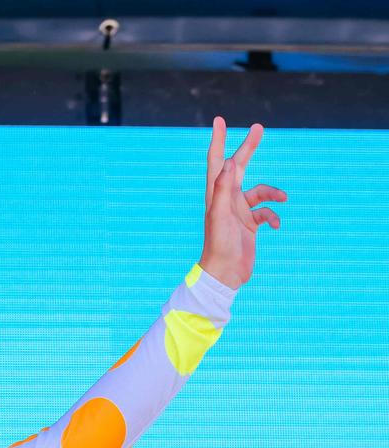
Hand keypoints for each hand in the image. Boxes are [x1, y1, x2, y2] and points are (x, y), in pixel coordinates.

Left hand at [201, 117, 287, 288]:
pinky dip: (274, 216)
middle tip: (259, 127)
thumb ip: (222, 190)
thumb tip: (226, 165)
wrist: (225, 274)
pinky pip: (266, 213)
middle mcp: (226, 199)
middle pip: (238, 167)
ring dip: (273, 193)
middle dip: (248, 148)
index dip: (218, 141)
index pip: (216, 161)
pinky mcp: (249, 225)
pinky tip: (275, 225)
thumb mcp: (220, 215)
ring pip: (260, 192)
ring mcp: (238, 211)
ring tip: (283, 199)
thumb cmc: (219, 245)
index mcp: (216, 194)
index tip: (219, 120)